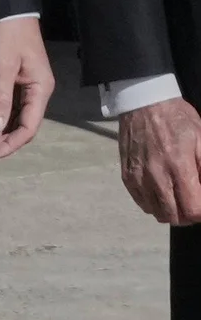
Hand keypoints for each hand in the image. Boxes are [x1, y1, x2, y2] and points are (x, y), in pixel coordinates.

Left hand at [0, 17, 54, 161]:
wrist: (7, 9)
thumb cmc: (7, 34)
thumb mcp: (2, 65)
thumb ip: (1, 97)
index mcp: (41, 89)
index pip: (29, 127)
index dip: (11, 144)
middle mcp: (37, 92)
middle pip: (22, 126)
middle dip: (0, 142)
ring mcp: (27, 88)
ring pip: (14, 119)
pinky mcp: (16, 83)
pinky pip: (8, 108)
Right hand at [119, 98, 200, 225]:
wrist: (143, 102)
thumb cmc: (177, 118)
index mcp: (179, 165)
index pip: (193, 210)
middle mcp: (156, 175)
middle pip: (174, 217)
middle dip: (188, 215)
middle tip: (192, 201)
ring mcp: (139, 177)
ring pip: (157, 213)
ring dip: (171, 212)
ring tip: (176, 198)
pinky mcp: (127, 175)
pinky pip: (142, 203)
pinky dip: (153, 204)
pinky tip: (160, 192)